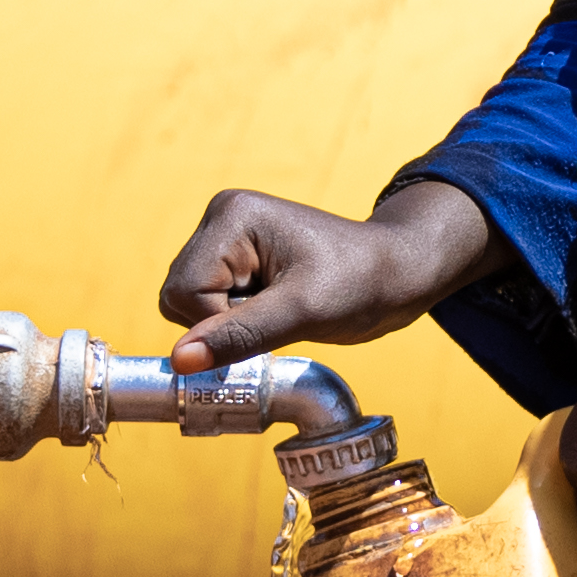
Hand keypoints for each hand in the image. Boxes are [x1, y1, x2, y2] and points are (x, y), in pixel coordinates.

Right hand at [166, 178, 495, 370]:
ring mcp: (227, 241)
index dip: (219, 323)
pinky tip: (276, 312)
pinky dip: (237, 325)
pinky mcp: (236, 263)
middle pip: (178, 298)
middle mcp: (221, 221)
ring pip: (189, 309)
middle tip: (279, 315)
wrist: (398, 275)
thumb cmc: (362, 282)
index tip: (270, 322)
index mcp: (232, 215)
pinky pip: (208, 310)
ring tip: (281, 311)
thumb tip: (181, 361)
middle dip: (224, 323)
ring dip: (232, 326)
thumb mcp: (303, 312)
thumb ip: (239, 335)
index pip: (184, 291)